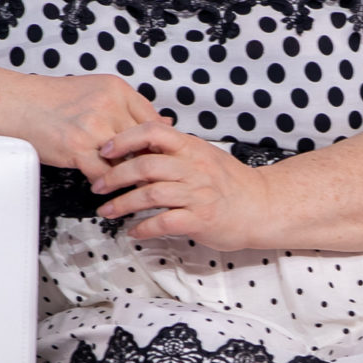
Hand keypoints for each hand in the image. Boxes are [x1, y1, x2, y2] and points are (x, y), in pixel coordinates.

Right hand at [0, 73, 163, 181]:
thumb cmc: (52, 99)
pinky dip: (106, 184)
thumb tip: (163, 123)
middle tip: (146, 176)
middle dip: (144, 162)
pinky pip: (105, 174)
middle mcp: (109, 105)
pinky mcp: (78, 148)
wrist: (17, 104)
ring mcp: (94, 127)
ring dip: (126, 175)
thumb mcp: (95, 91)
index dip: (156, 143)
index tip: (156, 156)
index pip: (152, 120)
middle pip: (143, 142)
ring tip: (127, 184)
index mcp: (116, 89)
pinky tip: (103, 186)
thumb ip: (127, 107)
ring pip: (126, 160)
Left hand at [93, 123, 276, 249]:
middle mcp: (194, 168)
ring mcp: (198, 193)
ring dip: (123, 204)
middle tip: (99, 185)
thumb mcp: (204, 156)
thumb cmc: (232, 184)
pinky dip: (144, 228)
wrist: (263, 207)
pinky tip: (133, 231)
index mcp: (192, 148)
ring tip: (107, 211)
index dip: (125, 138)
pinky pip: (164, 222)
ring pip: (150, 193)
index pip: (154, 131)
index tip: (105, 149)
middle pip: (145, 164)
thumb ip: (176, 150)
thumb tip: (141, 143)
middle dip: (115, 176)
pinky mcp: (201, 219)